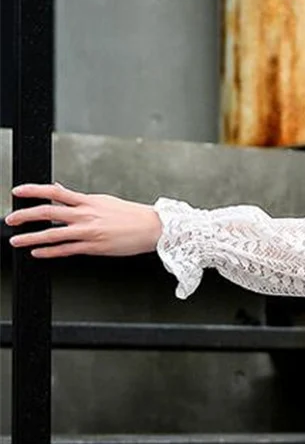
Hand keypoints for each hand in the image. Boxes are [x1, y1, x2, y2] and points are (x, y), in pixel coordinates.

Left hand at [4, 182, 162, 257]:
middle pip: (47, 212)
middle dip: (25, 216)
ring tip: (17, 240)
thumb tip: (63, 191)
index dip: (33, 190)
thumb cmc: (133, 215)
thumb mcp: (104, 201)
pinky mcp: (94, 247)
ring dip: (31, 237)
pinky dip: (49, 251)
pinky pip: (66, 250)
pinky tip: (38, 253)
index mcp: (88, 201)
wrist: (152, 228)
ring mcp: (88, 232)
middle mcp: (85, 215)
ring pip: (52, 234)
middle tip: (11, 219)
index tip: (18, 191)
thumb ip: (81, 199)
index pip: (54, 192)